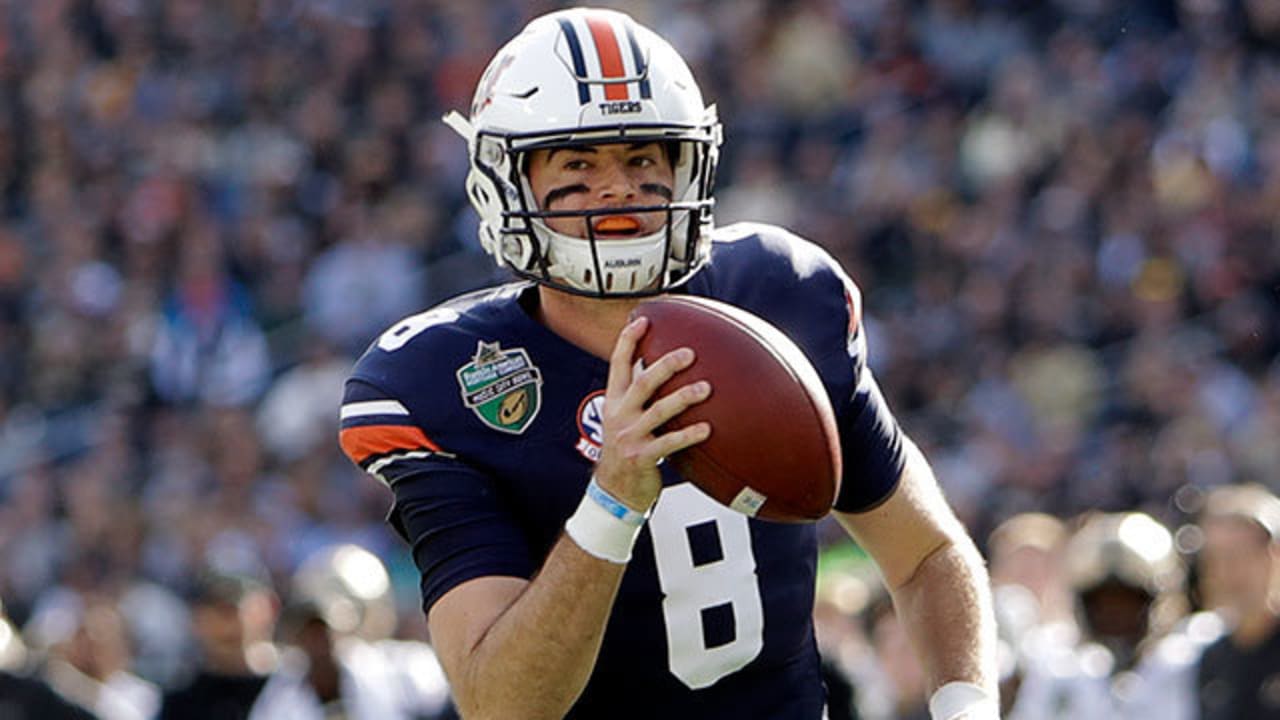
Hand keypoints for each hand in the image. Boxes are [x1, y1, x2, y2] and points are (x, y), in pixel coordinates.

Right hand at [593, 316, 711, 511]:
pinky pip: (669, 443)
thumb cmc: (627, 450)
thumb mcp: (624, 419)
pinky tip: (707, 428)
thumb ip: (639, 397)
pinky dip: (689, 434)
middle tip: (690, 353)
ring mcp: (629, 436)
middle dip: (666, 365)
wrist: (613, 490)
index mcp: (614, 401)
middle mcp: (619, 414)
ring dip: (684, 397)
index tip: (641, 320)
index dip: (628, 341)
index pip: (618, 364)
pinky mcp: (642, 457)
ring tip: (706, 388)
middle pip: (642, 382)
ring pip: (659, 410)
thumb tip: (663, 370)